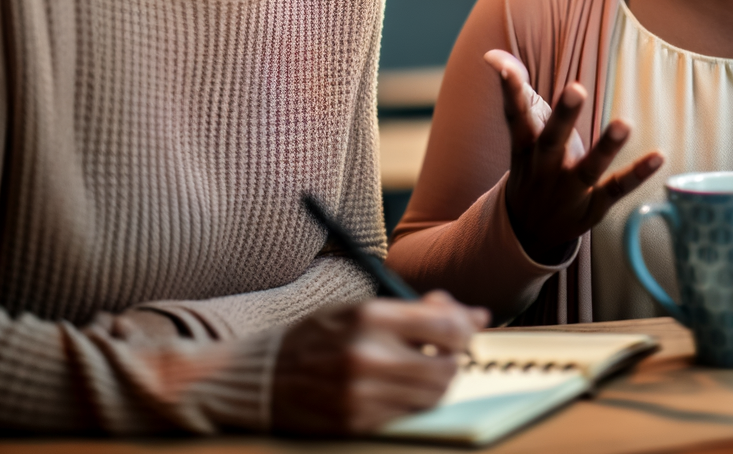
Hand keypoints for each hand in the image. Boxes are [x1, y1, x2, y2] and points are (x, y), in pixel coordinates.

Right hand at [271, 292, 486, 434]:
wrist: (256, 378)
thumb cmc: (313, 338)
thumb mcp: (360, 310)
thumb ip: (418, 312)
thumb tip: (477, 316)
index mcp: (369, 317)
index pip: (447, 328)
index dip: (463, 329)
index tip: (459, 330)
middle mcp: (367, 356)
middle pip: (446, 367)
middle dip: (453, 359)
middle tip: (442, 353)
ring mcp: (360, 395)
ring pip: (432, 395)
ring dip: (437, 382)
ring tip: (419, 370)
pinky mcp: (355, 423)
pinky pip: (407, 415)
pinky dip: (413, 402)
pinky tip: (396, 388)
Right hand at [488, 49, 663, 264]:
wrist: (526, 234)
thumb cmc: (531, 169)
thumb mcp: (520, 136)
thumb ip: (517, 94)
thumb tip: (493, 54)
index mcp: (525, 149)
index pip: (515, 117)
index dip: (510, 92)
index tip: (505, 68)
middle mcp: (544, 170)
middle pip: (551, 142)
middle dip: (563, 116)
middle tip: (576, 88)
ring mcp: (568, 192)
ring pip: (587, 170)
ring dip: (605, 148)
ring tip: (625, 123)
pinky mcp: (592, 209)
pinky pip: (616, 190)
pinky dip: (636, 175)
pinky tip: (659, 156)